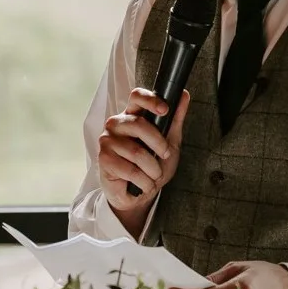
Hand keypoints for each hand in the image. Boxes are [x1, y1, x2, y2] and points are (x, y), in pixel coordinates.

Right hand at [98, 88, 189, 232]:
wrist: (139, 193)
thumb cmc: (152, 165)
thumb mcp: (169, 142)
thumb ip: (175, 119)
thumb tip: (184, 95)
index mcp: (132, 115)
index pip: (136, 97)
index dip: (150, 100)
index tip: (165, 110)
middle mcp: (116, 124)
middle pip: (139, 124)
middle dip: (159, 144)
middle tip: (165, 156)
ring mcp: (107, 140)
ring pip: (136, 152)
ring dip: (152, 169)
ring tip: (153, 175)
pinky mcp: (103, 159)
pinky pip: (130, 170)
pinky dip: (144, 181)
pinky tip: (143, 184)